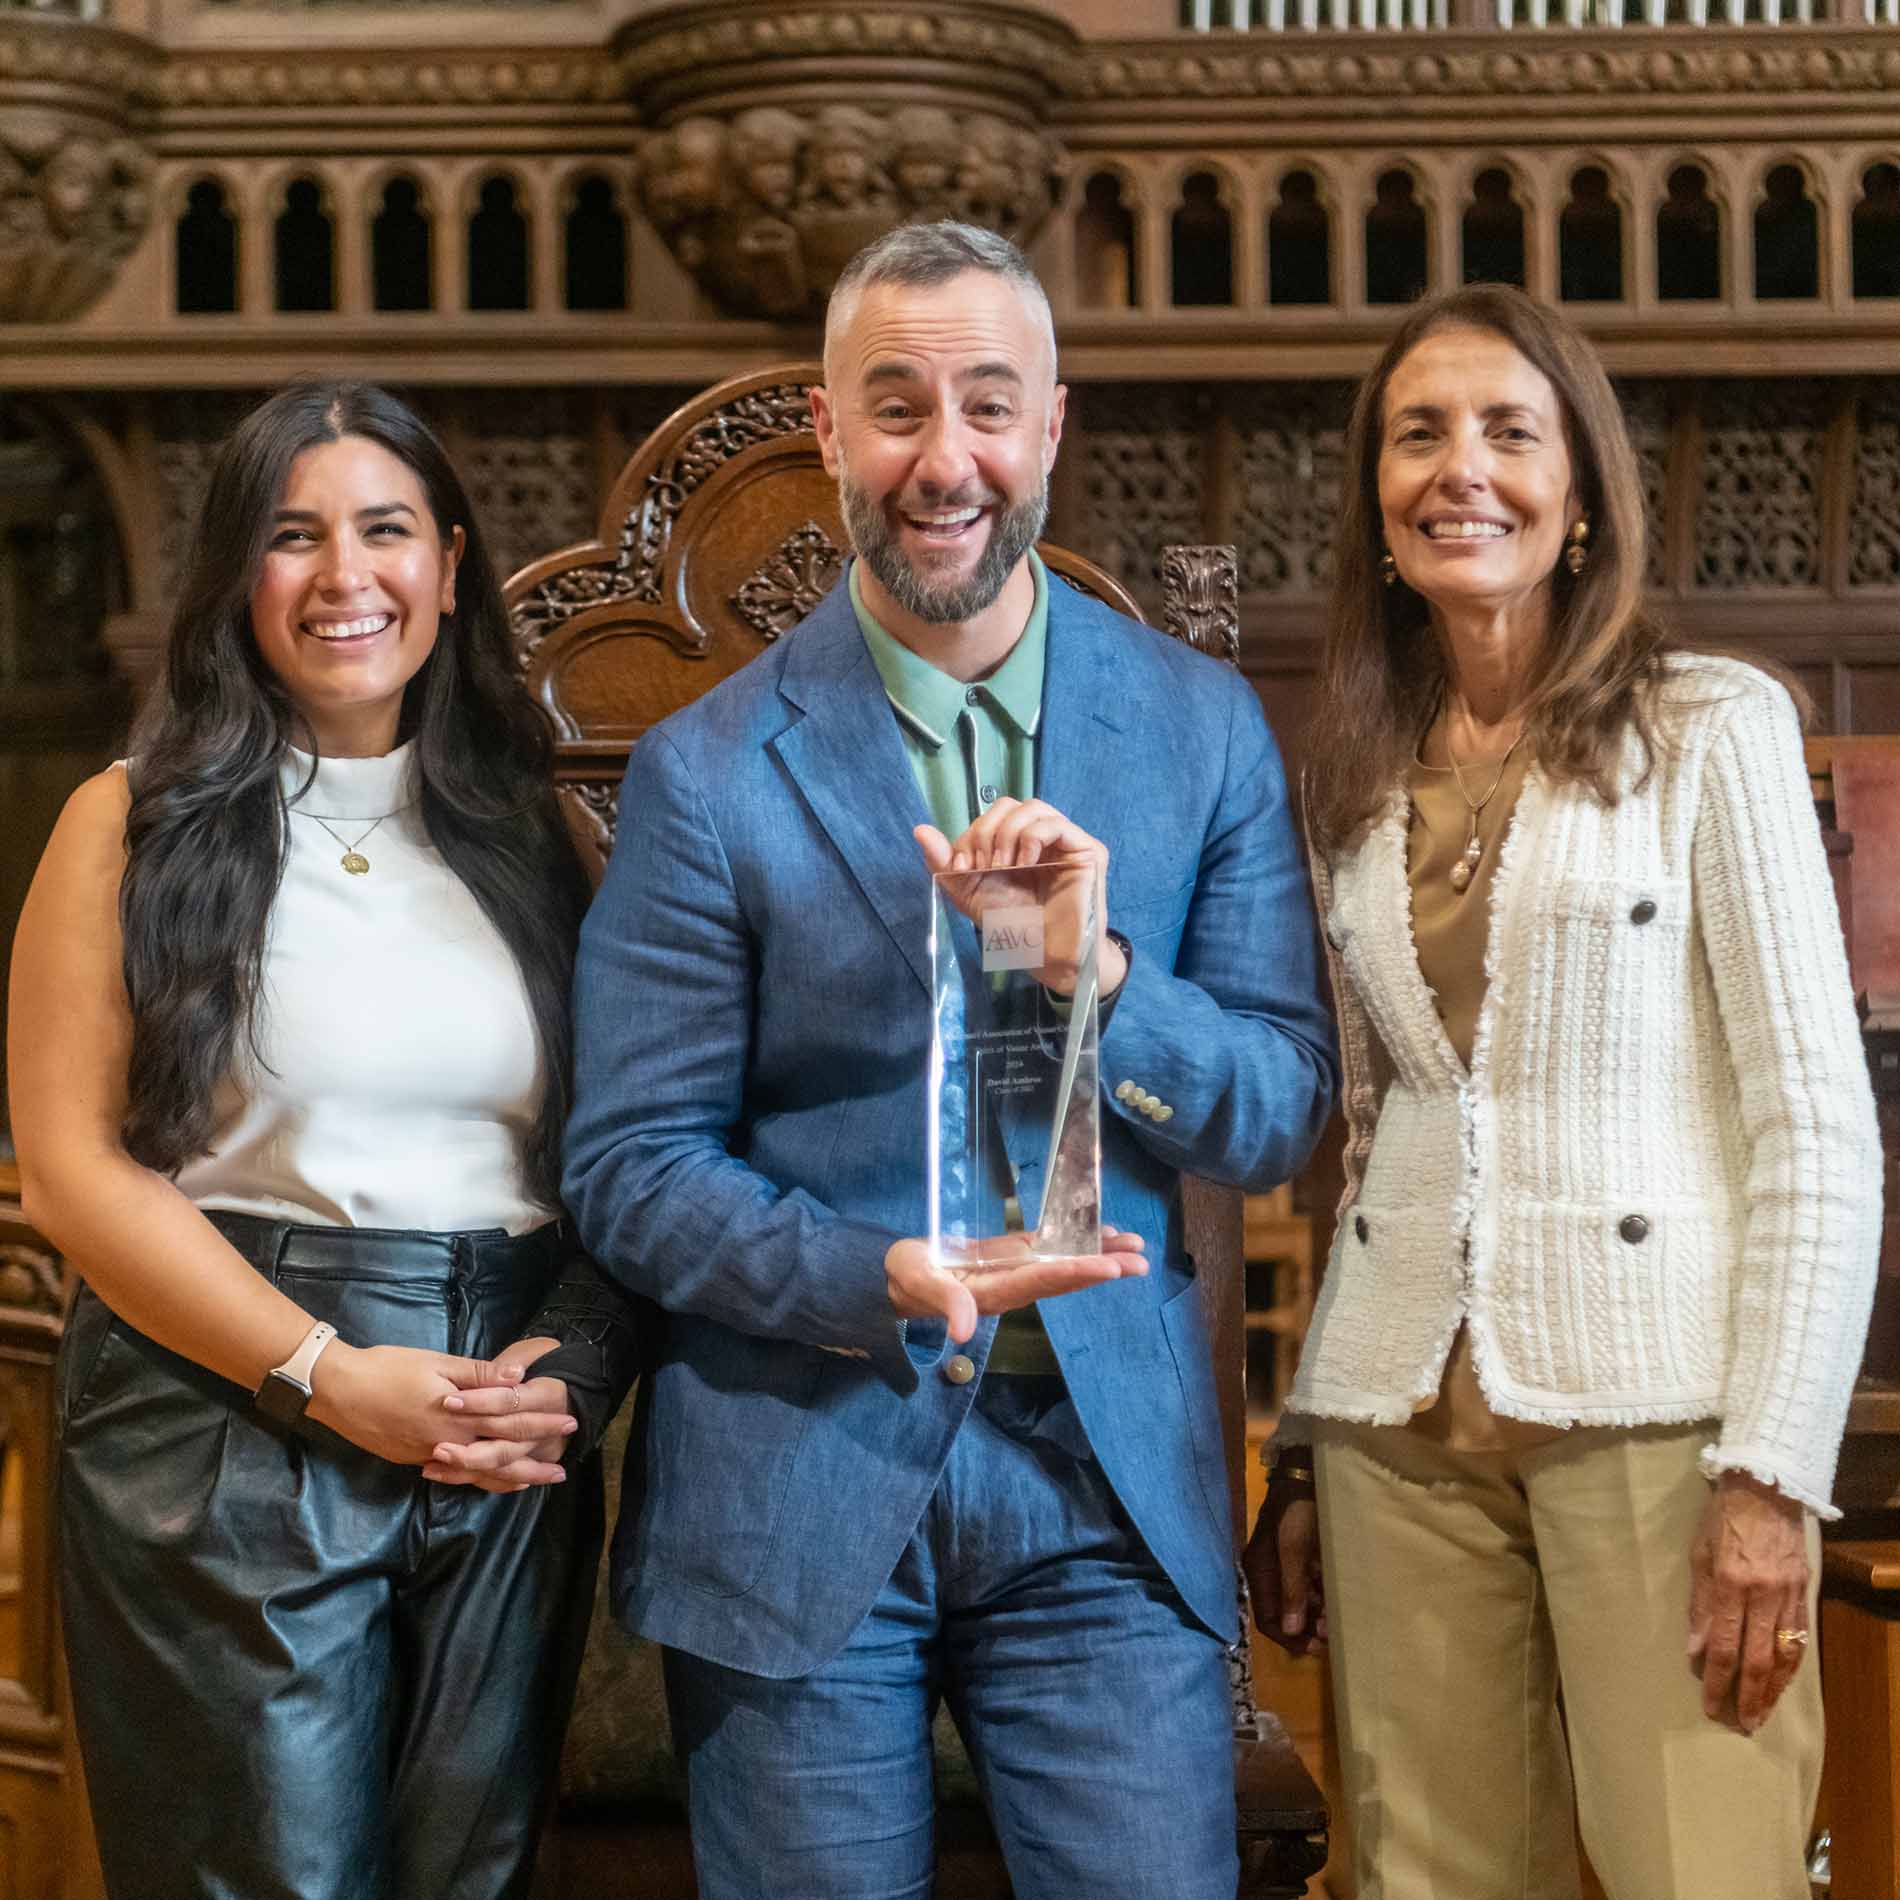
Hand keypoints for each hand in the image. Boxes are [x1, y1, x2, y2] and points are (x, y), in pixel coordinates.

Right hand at [306, 1340, 575, 1469]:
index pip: (513, 1424)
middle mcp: (450, 1443)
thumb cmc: (389, 1369)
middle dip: (535, 1463)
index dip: (543, 1424)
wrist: (339, 1390)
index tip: (570, 1424)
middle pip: (501, 1458)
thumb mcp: (438, 1363)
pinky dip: (478, 1479)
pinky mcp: (413, 1459)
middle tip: (563, 1470)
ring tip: (535, 1482)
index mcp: (461, 1417)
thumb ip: (480, 1374)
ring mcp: (430, 1455)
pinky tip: (486, 1479)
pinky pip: (456, 1475)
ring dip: (510, 1479)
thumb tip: (519, 1376)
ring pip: (479, 1474)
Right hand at [885, 1230, 1146, 1344]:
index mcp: (996, 1292)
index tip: (1111, 1268)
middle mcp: (1014, 1285)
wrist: (898, 1276)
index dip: (1078, 1274)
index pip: (1044, 1282)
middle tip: (1141, 1260)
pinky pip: (1048, 1250)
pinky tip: (1100, 1233)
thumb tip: (964, 1333)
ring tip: (1133, 1245)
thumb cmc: (906, 1278)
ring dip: (1098, 1255)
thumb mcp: (920, 1284)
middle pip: (1065, 1278)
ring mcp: (1014, 1272)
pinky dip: (1074, 1242)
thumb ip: (946, 1303)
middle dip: (1102, 1268)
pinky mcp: (1009, 1257)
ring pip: (1063, 1263)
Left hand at [916, 801, 1127, 996]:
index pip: (992, 817)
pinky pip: (1055, 825)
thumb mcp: (969, 892)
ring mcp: (1067, 842)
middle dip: (986, 831)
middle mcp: (1043, 838)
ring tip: (1003, 867)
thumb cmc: (1012, 927)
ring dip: (1007, 834)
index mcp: (1017, 844)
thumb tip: (919, 829)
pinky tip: (1024, 864)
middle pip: (1010, 805)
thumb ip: (945, 863)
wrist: (1043, 956)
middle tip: (983, 866)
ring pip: (1033, 808)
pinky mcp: (1088, 851)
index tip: (963, 868)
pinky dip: (1031, 839)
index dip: (972, 835)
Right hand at [1244, 1477, 1325, 1656]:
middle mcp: (1269, 1574)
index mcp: (1259, 1571)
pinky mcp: (1302, 1560)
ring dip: (1317, 1616)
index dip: (1289, 1638)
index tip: (1316, 1647)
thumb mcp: (1294, 1548)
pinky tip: (1338, 1601)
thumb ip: (1292, 1588)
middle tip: (1331, 1634)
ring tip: (1337, 1620)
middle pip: (1284, 1615)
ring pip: (1300, 1604)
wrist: (1308, 1476)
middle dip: (1307, 1628)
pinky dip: (1323, 1598)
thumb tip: (1290, 1630)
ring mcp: (1286, 1567)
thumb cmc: (1298, 1511)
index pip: (1267, 1619)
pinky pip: (1311, 1589)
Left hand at [1687, 1472, 1810, 1732]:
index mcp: (1730, 1584)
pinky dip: (1790, 1667)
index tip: (1709, 1705)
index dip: (1716, 1680)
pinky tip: (1782, 1684)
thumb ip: (1698, 1605)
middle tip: (1740, 1725)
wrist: (1767, 1487)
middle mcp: (1763, 1595)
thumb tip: (1694, 1650)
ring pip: (1784, 1656)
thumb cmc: (1723, 1518)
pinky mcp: (1804, 1593)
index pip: (1723, 1646)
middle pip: (1757, 1660)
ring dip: (1773, 1690)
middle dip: (1748, 1696)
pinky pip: (1799, 1640)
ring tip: (1761, 1714)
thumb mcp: (1698, 1554)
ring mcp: (1788, 1596)